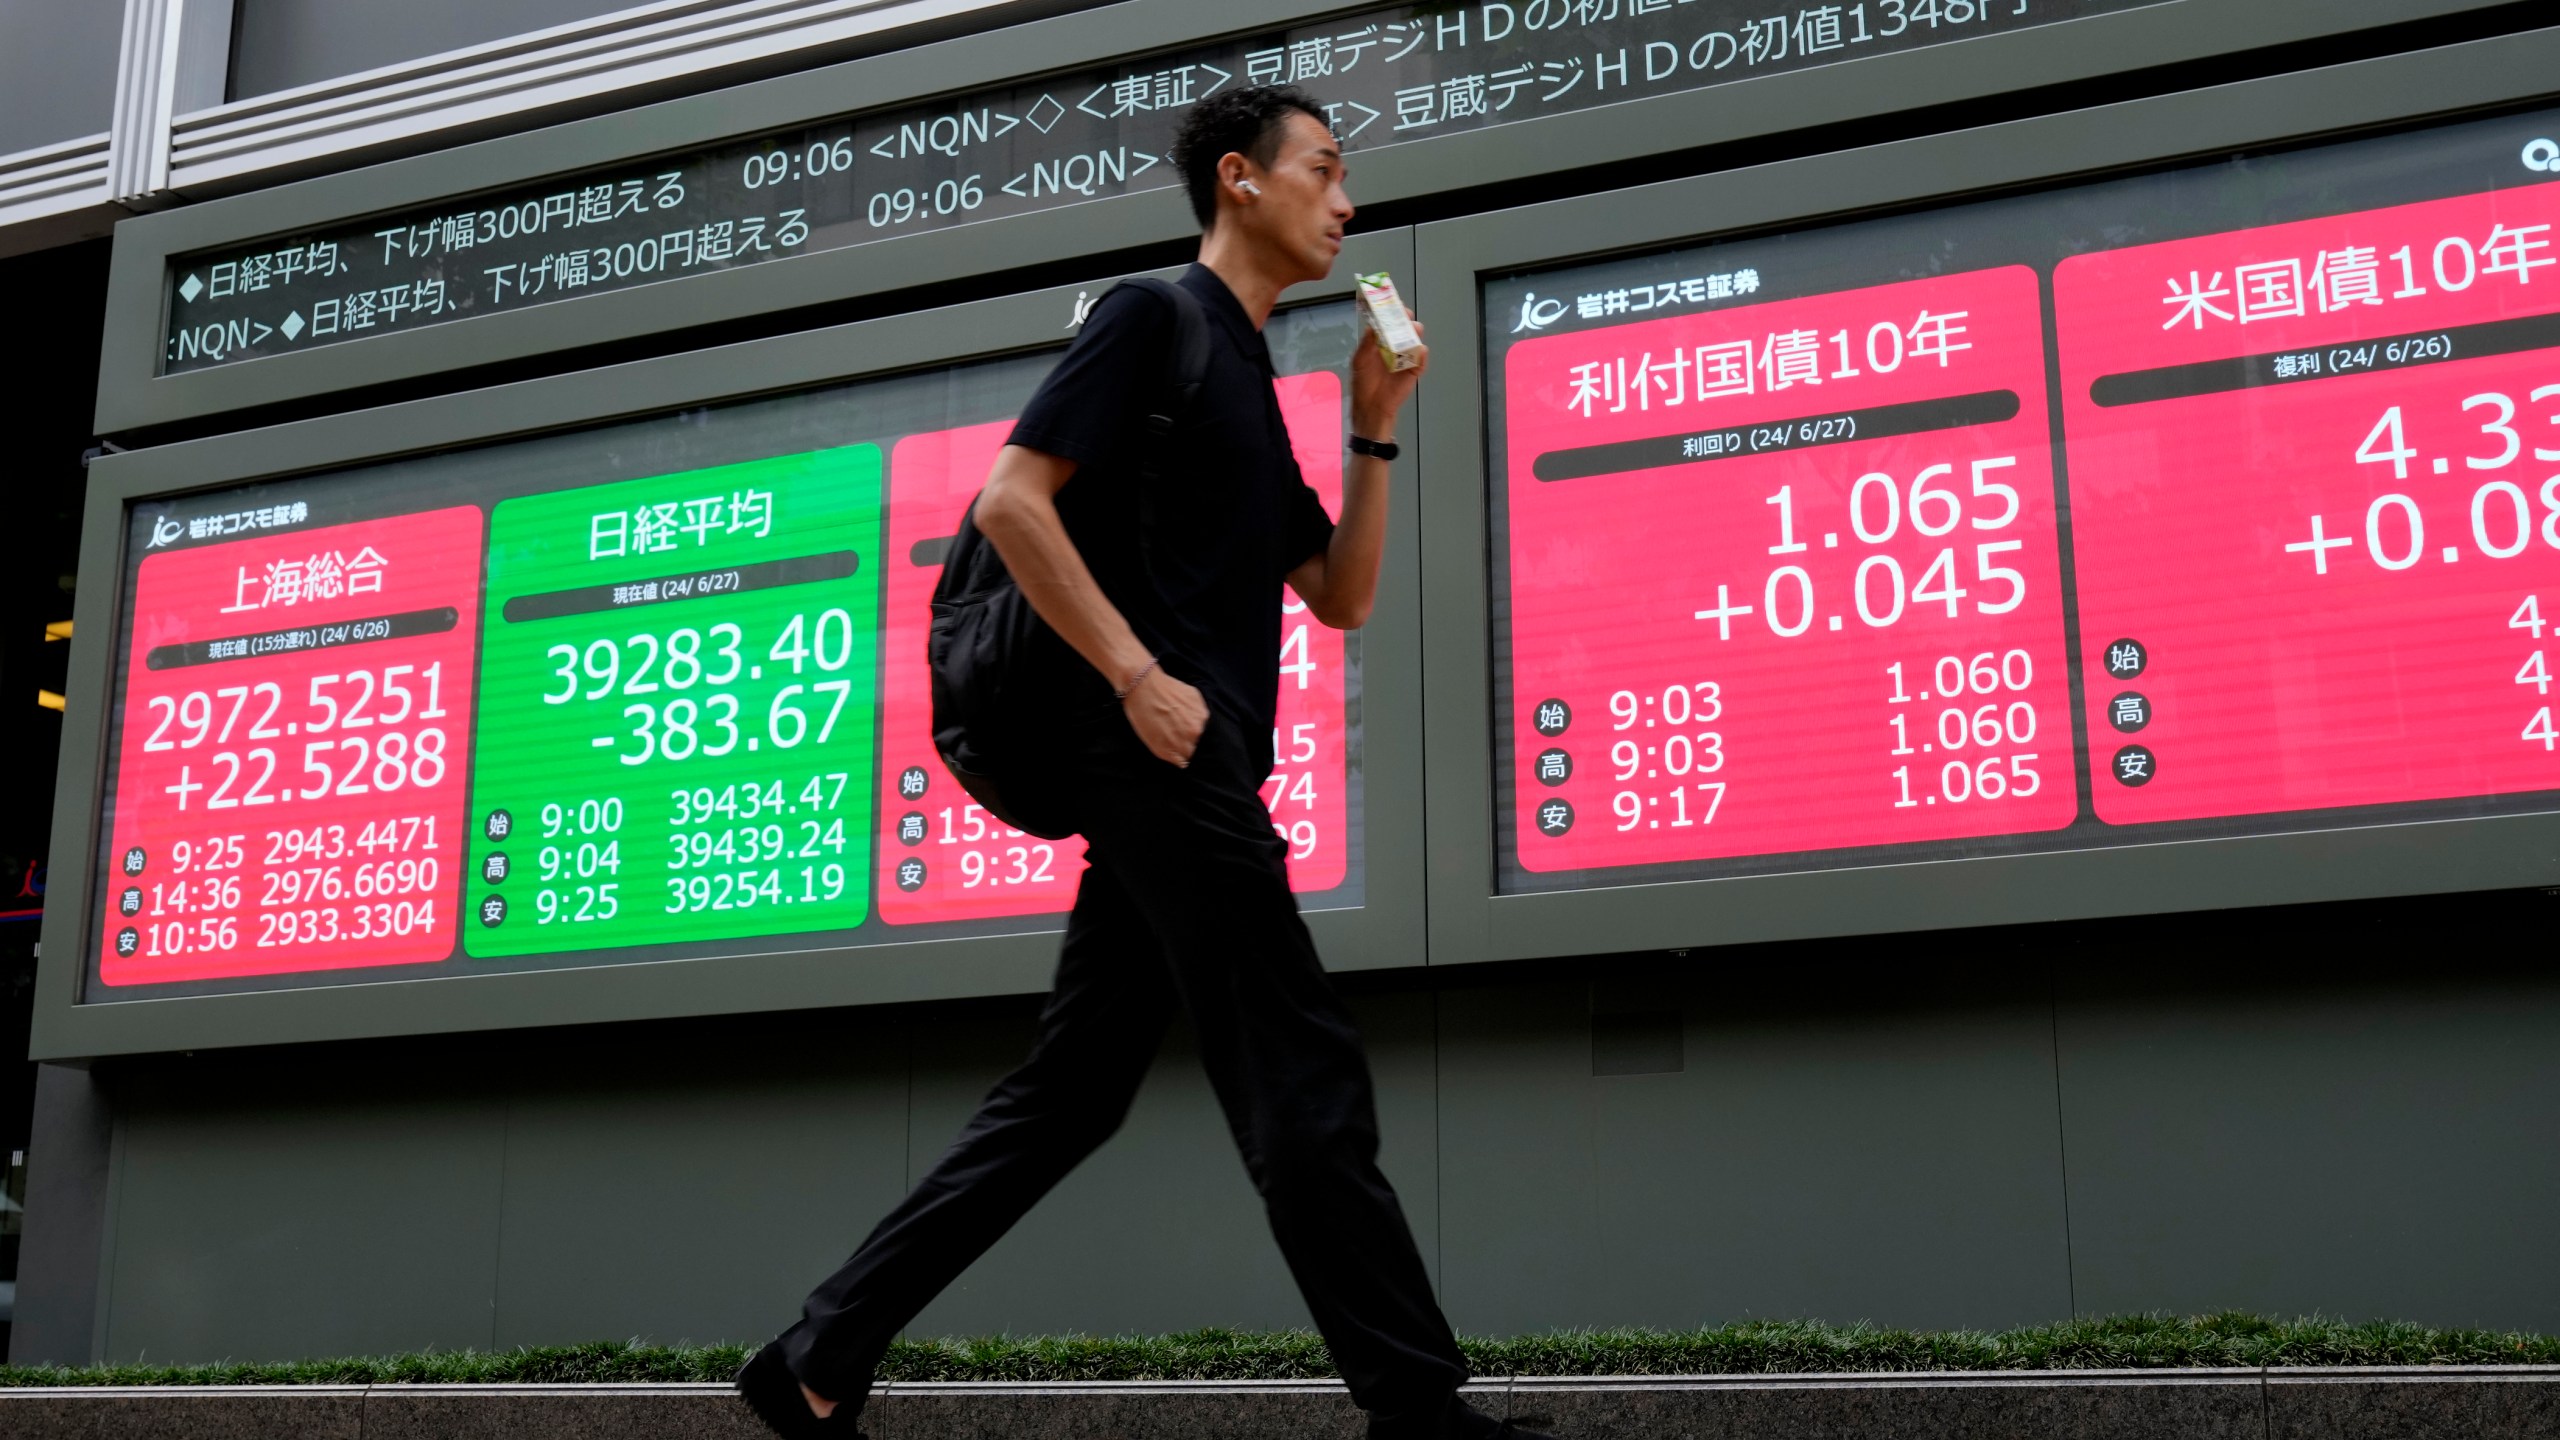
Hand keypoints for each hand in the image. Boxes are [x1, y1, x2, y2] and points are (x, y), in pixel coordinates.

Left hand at [1122, 667, 1207, 766]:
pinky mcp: (1200, 704)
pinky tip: (1179, 706)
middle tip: (1173, 729)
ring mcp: (1199, 718)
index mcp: (1182, 746)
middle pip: (1197, 744)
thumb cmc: (1142, 714)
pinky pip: (1200, 715)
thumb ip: (1171, 755)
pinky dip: (1192, 713)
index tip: (1176, 746)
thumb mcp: (1153, 743)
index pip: (1189, 758)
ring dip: (1191, 725)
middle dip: (1187, 739)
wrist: (1143, 684)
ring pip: (1200, 729)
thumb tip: (1184, 762)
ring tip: (1175, 717)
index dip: (1182, 752)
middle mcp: (1194, 734)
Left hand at [1350, 308, 1426, 441]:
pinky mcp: (1414, 371)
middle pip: (1403, 329)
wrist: (1372, 409)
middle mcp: (1394, 348)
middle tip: (1405, 314)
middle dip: (1405, 319)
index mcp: (1380, 344)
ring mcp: (1405, 359)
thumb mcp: (1359, 361)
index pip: (1387, 323)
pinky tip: (1420, 349)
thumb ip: (1366, 344)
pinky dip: (1422, 355)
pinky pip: (1421, 361)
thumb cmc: (1363, 384)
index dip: (1390, 312)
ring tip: (1413, 329)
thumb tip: (1373, 326)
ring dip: (1415, 333)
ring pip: (1414, 342)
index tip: (1391, 302)